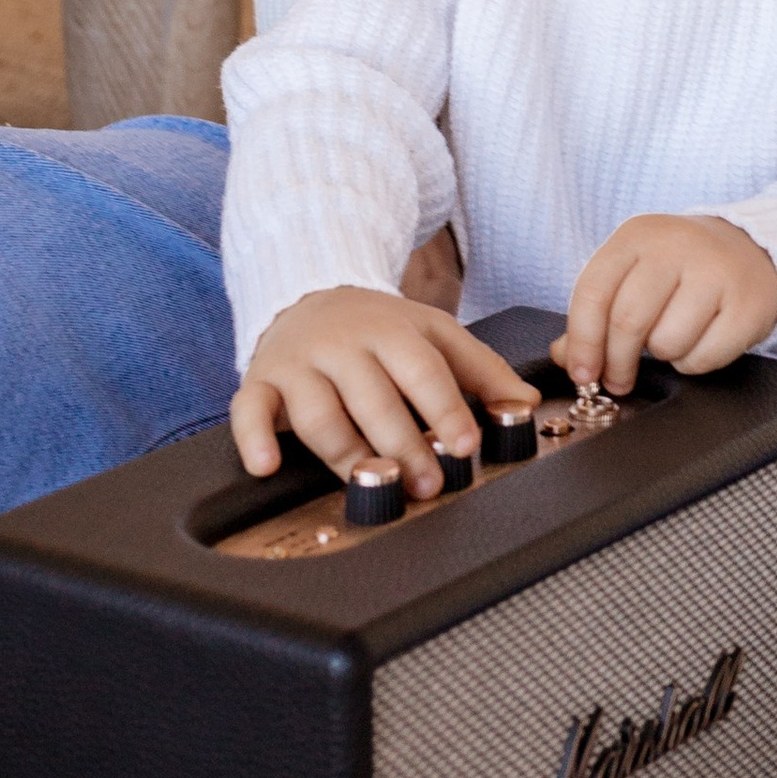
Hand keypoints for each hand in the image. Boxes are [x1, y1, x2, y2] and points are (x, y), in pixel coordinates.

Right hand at [232, 285, 535, 495]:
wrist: (309, 293)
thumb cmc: (379, 329)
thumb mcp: (435, 335)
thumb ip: (481, 371)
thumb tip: (527, 404)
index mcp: (393, 330)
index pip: (423, 370)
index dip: (446, 410)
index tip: (466, 445)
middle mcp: (343, 344)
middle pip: (374, 399)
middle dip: (403, 445)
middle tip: (428, 484)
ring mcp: (299, 364)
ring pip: (319, 413)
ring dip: (344, 453)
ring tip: (370, 483)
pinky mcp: (260, 382)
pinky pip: (249, 410)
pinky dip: (254, 439)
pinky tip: (268, 465)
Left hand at [556, 215, 776, 392]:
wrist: (751, 249)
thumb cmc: (680, 269)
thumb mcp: (633, 275)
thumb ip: (595, 314)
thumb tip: (564, 356)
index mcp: (638, 235)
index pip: (594, 291)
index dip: (583, 342)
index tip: (582, 375)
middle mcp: (676, 246)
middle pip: (628, 320)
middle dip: (617, 363)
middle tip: (618, 381)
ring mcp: (716, 271)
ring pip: (667, 342)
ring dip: (664, 355)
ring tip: (674, 339)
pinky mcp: (747, 303)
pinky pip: (703, 357)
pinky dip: (695, 361)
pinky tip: (701, 339)